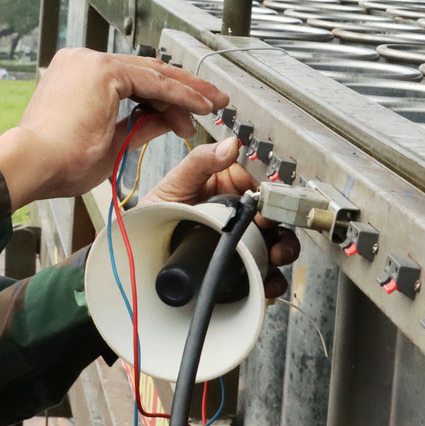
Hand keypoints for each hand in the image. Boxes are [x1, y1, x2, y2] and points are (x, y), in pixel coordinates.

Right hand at [0, 49, 227, 209]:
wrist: (33, 164)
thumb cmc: (57, 163)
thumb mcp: (110, 141)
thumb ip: (140, 124)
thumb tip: (168, 120)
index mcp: (75, 76)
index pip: (131, 80)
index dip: (164, 99)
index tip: (186, 116)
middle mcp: (81, 61)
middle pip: (146, 71)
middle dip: (184, 89)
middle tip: (213, 102)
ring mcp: (91, 62)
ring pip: (153, 74)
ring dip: (187, 92)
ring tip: (214, 107)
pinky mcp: (103, 70)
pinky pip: (153, 82)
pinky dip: (180, 95)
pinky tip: (200, 108)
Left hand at [140, 137, 300, 298]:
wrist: (141, 250)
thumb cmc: (157, 212)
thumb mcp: (178, 182)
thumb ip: (202, 161)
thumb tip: (231, 145)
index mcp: (230, 189)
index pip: (262, 189)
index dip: (271, 197)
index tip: (268, 205)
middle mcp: (239, 215)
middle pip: (275, 220)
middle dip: (282, 227)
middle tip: (274, 233)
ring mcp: (242, 242)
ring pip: (276, 246)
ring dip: (283, 250)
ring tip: (276, 256)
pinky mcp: (239, 268)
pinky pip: (264, 274)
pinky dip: (271, 280)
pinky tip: (266, 280)